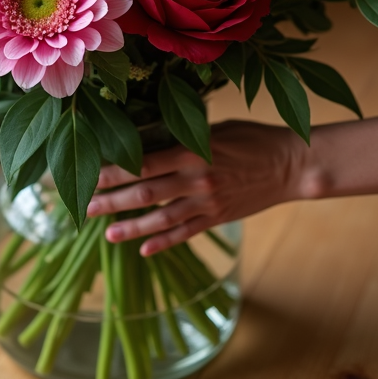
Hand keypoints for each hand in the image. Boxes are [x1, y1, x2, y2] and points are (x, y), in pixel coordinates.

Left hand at [86, 119, 305, 255]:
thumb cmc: (252, 138)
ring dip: (132, 228)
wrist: (291, 165)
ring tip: (107, 235)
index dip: (115, 171)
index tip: (90, 174)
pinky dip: (164, 242)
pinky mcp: (218, 218)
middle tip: (86, 207)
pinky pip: (186, 233)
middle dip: (112, 201)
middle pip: (145, 193)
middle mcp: (196, 180)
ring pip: (162, 219)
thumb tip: (146, 140)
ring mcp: (207, 203)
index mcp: (193, 151)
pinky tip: (144, 250)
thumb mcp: (215, 128)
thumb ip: (182, 137)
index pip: (144, 163)